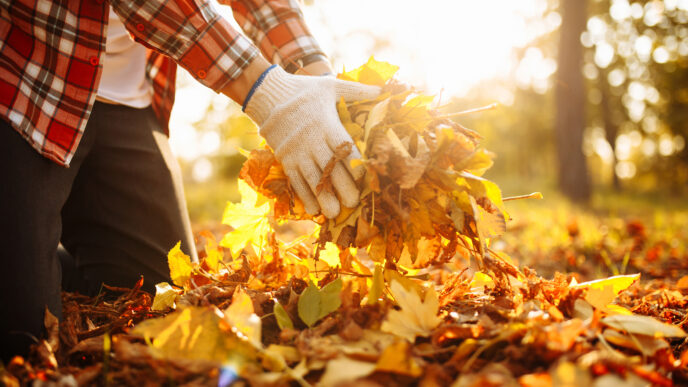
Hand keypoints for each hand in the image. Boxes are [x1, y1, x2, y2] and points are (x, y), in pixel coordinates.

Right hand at [244, 66, 379, 217]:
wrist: (269, 95)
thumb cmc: (306, 91)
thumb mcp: (332, 85)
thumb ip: (358, 89)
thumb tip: (385, 89)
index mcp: (326, 123)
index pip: (342, 146)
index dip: (354, 163)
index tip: (364, 177)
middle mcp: (311, 139)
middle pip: (328, 166)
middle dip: (341, 187)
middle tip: (353, 203)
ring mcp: (296, 151)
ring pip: (311, 177)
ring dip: (322, 197)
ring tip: (333, 214)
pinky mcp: (285, 158)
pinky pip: (295, 180)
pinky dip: (304, 196)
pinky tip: (313, 210)